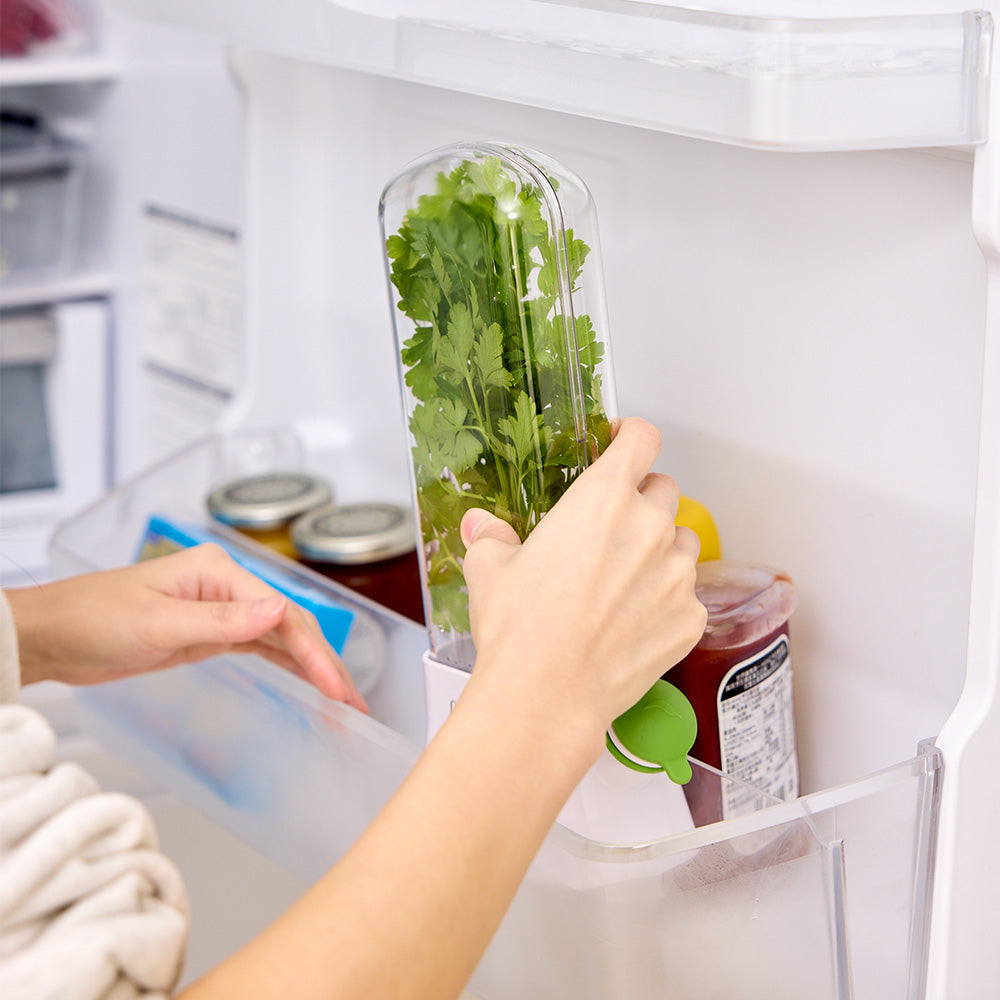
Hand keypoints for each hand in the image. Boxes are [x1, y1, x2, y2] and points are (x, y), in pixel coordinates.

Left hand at [8, 544, 367, 711]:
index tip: (334, 685)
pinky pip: (260, 647)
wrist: (51, 636)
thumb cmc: (92, 619)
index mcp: (217, 572)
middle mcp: (225, 586)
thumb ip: (221, 621)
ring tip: (342, 698)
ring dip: (311, 666)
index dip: (313, 651)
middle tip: (351, 700)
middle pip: (289, 624)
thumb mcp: (157, 624)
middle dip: (324, 662)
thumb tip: (278, 613)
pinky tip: (309, 680)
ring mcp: (219, 609)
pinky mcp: (209, 633)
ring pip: (280, 638)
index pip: (281, 612)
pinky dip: (287, 664)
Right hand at [460, 417, 705, 739]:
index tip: (624, 444)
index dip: (633, 436)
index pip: (642, 439)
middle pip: (664, 489)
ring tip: (624, 580)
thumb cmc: (520, 628)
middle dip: (642, 502)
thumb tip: (482, 527)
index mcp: (603, 497)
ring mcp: (677, 573)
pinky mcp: (690, 617)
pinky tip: (633, 621)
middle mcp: (649, 526)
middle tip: (612, 529)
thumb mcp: (490, 568)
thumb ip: (492, 537)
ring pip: (681, 541)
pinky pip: (689, 595)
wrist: (547, 693)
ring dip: (660, 549)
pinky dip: (668, 600)